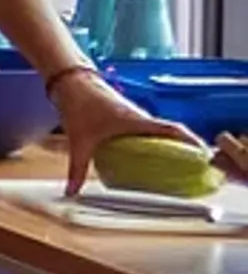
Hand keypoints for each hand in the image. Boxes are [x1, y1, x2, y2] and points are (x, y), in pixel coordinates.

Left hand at [51, 71, 197, 197]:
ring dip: (169, 143)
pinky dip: (154, 140)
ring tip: (177, 164)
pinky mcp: (126, 115)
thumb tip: (71, 192)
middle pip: (171, 132)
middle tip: (193, 166)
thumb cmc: (79, 105)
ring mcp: (135, 115)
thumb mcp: (79, 141)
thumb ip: (77, 169)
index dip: (191, 141)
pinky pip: (147, 129)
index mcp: (138, 121)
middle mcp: (141, 117)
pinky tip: (149, 154)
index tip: (204, 154)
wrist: (69, 81)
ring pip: (159, 131)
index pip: (173, 130)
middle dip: (184, 147)